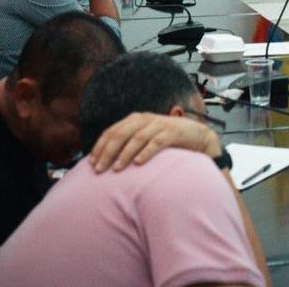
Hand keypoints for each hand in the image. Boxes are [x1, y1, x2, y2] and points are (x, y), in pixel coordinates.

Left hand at [88, 111, 219, 172]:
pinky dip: (146, 152)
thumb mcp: (145, 138)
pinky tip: (138, 163)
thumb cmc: (167, 140)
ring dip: (124, 154)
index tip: (91, 163)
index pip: (111, 131)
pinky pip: (157, 142)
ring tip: (116, 169)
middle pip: (120, 134)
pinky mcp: (173, 132)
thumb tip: (106, 161)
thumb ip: (129, 144)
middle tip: (99, 170)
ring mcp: (159, 124)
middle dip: (108, 152)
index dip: (100, 146)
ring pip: (137, 138)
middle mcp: (145, 119)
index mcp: (135, 119)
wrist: (197, 136)